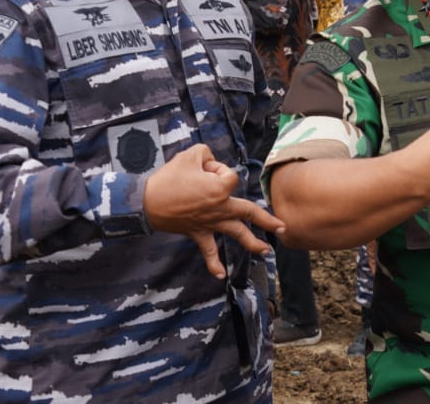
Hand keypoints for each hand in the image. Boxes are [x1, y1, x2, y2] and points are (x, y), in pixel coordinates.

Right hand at [144, 144, 285, 278]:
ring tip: (267, 252)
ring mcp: (210, 223)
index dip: (218, 169)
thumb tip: (213, 163)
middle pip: (249, 212)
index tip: (202, 169)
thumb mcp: (190, 155)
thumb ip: (208, 154)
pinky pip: (208, 251)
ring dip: (253, 243)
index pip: (231, 176)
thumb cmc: (169, 178)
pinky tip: (221, 275)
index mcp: (220, 189)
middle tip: (283, 227)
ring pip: (236, 233)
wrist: (146, 203)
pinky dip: (213, 264)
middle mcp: (220, 208)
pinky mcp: (198, 233)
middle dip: (267, 220)